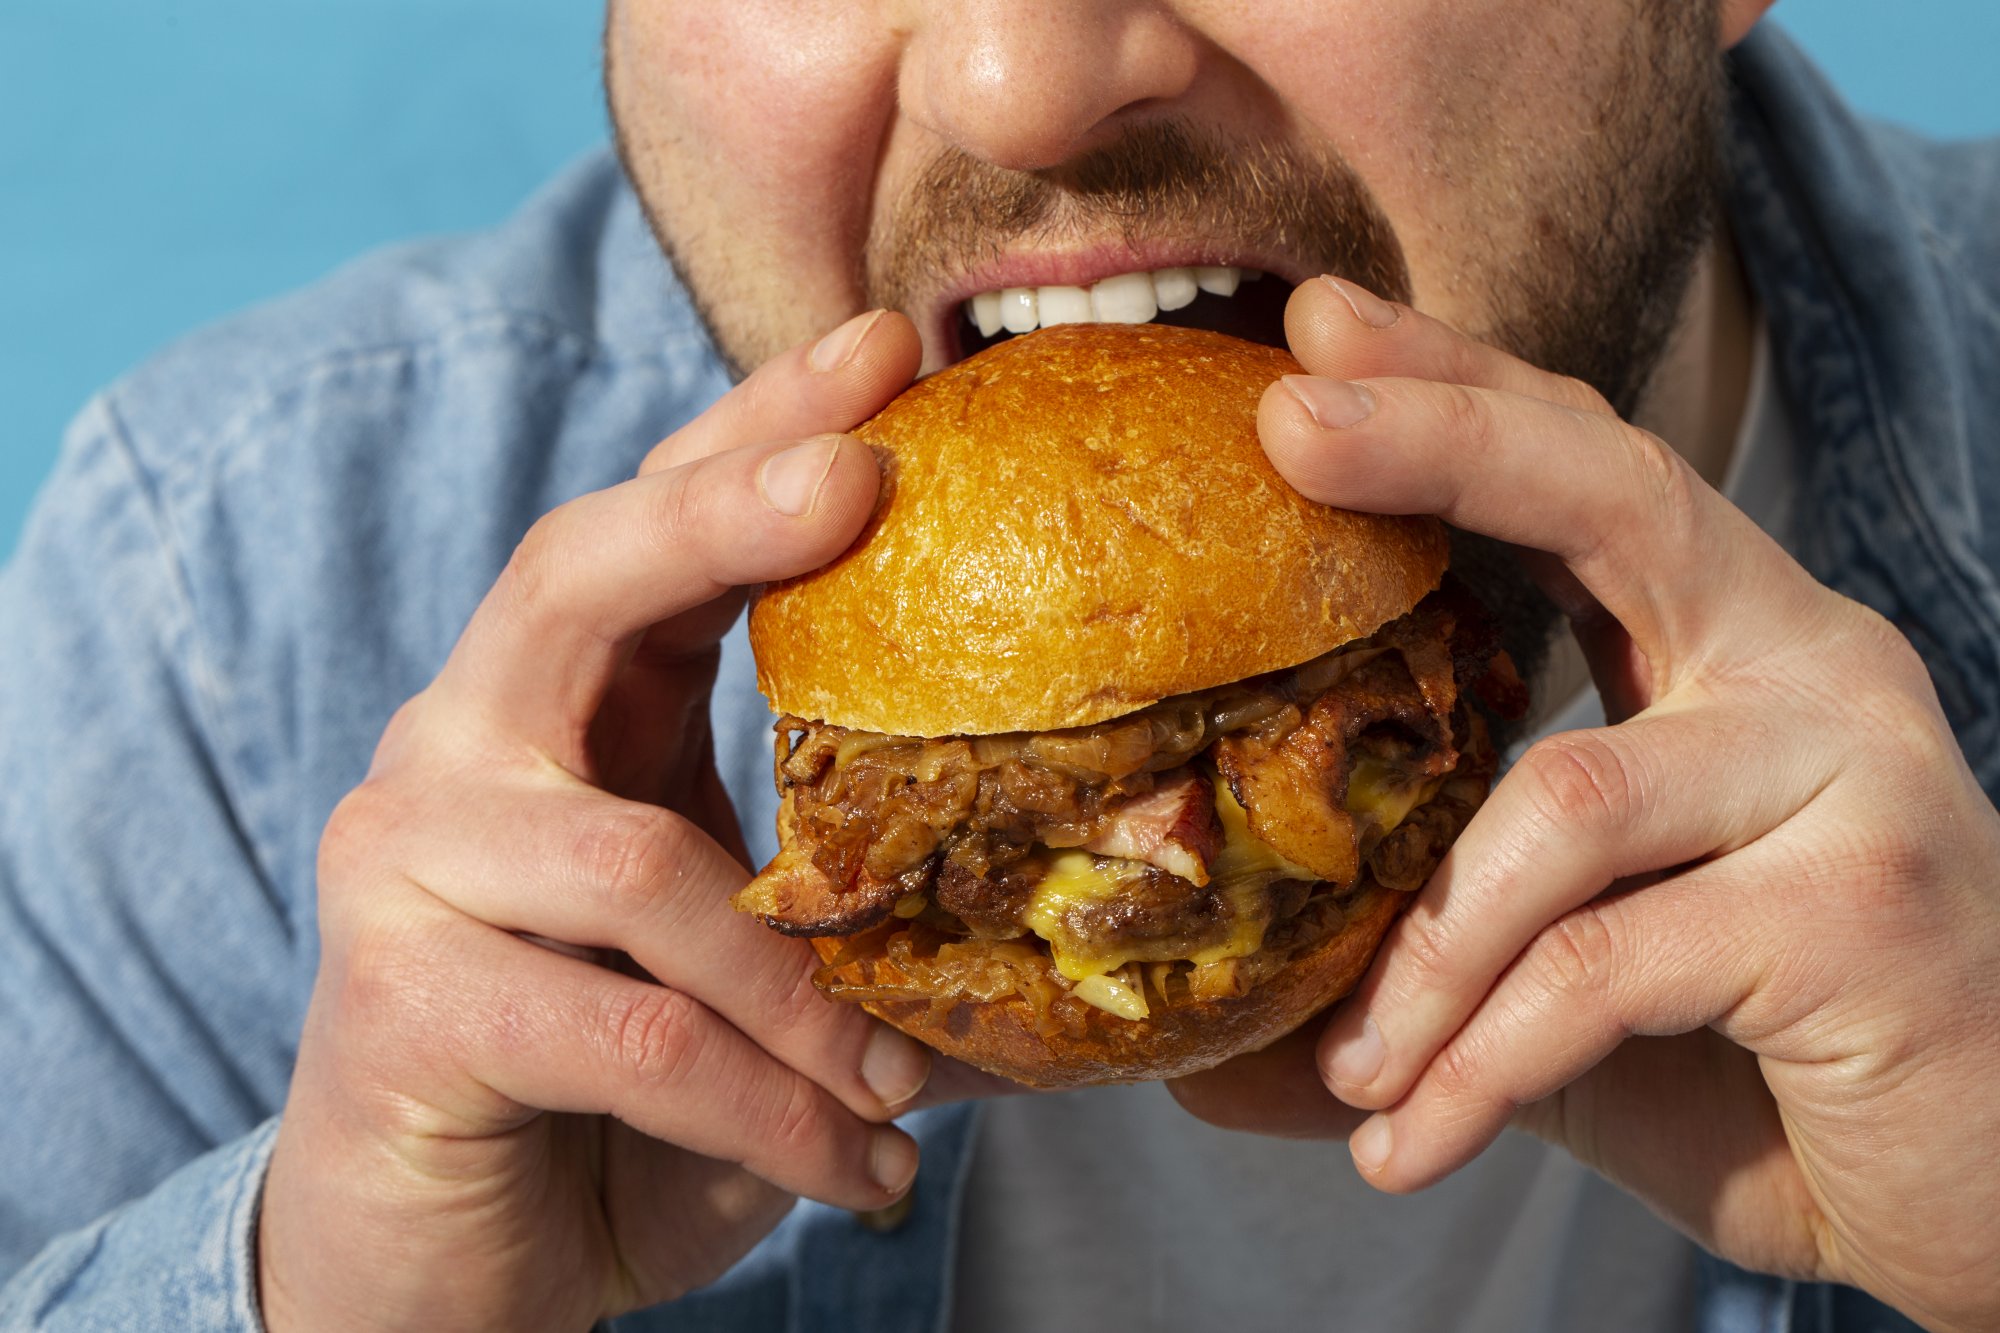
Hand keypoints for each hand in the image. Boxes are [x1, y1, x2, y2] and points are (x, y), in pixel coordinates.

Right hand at [260, 310, 1006, 1331]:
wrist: (448, 1260)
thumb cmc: (617, 1092)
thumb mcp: (739, 952)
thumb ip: (835, 875)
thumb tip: (1055, 851)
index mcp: (558, 707)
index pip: (647, 525)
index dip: (754, 430)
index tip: (883, 347)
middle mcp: (459, 744)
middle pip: (571, 574)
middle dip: (725, 510)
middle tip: (864, 472)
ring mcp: (406, 860)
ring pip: (639, 863)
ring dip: (808, 986)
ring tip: (908, 1085)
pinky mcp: (395, 998)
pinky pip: (634, 1032)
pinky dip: (771, 1108)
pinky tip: (862, 1170)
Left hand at [1171, 276, 1999, 1330]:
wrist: (1966, 1191)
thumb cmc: (1747, 1055)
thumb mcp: (1563, 974)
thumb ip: (1418, 956)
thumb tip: (1206, 1031)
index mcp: (1735, 644)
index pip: (1590, 469)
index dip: (1455, 389)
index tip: (1315, 327)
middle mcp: (1809, 670)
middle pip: (1615, 494)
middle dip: (1438, 439)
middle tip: (1286, 415)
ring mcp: (1855, 778)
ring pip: (1563, 804)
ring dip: (1419, 956)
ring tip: (1345, 1071)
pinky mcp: (1869, 915)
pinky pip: (1602, 966)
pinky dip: (1477, 1063)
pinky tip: (1407, 1143)